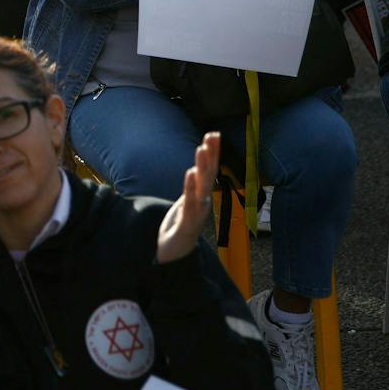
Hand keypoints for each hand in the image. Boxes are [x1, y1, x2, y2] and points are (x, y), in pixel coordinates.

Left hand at [158, 132, 219, 263]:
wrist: (174, 255)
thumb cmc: (182, 227)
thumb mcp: (186, 203)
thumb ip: (192, 187)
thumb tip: (196, 169)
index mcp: (201, 196)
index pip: (209, 170)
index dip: (212, 153)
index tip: (213, 134)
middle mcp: (202, 202)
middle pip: (209, 175)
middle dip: (211, 155)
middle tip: (212, 135)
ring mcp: (196, 213)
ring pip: (201, 186)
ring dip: (202, 167)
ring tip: (201, 148)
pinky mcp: (187, 224)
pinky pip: (190, 203)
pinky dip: (190, 187)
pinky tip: (190, 173)